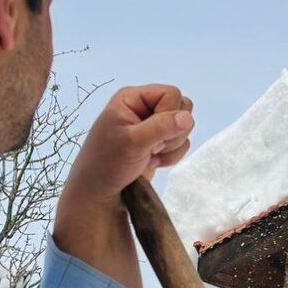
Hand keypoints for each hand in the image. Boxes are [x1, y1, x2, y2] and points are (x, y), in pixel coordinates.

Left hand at [64, 84, 194, 207]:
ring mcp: (152, 127)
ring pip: (184, 128)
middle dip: (172, 132)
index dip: (169, 113)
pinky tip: (152, 162)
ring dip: (171, 146)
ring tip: (149, 155)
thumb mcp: (132, 142)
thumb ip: (162, 127)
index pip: (171, 94)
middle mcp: (144, 108)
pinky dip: (171, 156)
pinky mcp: (158, 143)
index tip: (153, 133)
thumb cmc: (107, 163)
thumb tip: (188, 118)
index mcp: (133, 99)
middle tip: (151, 146)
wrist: (99, 193)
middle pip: (182, 108)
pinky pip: (181, 143)